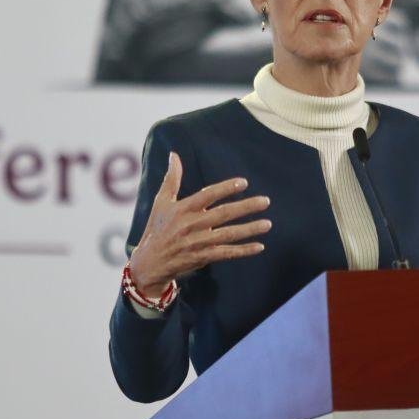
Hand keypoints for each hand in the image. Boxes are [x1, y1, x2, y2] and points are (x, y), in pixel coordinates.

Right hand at [129, 152, 272, 295]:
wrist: (149, 262)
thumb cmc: (157, 228)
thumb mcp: (161, 202)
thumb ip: (172, 179)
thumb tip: (174, 155)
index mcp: (182, 209)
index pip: (207, 195)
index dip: (225, 188)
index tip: (243, 182)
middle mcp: (191, 225)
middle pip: (223, 214)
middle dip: (246, 207)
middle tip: (266, 201)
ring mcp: (198, 243)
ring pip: (228, 234)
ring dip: (249, 229)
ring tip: (268, 223)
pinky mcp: (202, 257)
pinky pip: (226, 253)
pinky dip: (243, 251)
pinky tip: (259, 246)